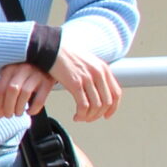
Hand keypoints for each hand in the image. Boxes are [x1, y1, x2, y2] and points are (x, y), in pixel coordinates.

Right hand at [0, 41, 119, 122]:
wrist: (50, 47)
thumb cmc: (64, 54)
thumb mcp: (86, 62)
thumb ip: (94, 73)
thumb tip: (96, 88)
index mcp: (103, 69)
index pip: (116, 93)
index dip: (113, 108)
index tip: (106, 115)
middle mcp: (98, 74)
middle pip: (106, 102)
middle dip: (99, 114)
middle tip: (89, 119)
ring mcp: (87, 78)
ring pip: (96, 106)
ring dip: (89, 116)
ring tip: (81, 118)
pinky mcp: (75, 83)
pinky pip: (83, 105)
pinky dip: (81, 114)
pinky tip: (76, 116)